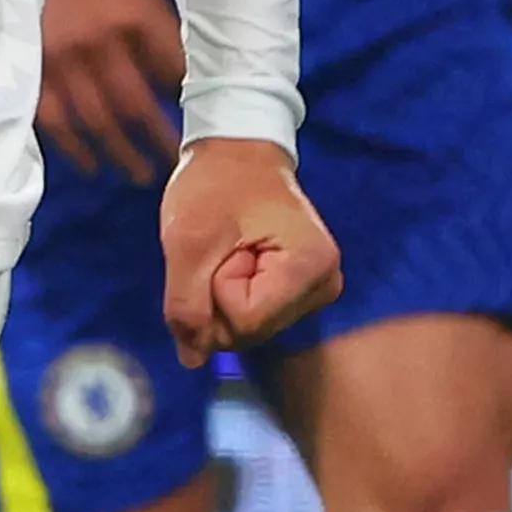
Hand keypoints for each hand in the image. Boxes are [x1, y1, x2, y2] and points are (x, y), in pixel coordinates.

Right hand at [37, 0, 183, 187]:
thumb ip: (160, 31)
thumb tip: (182, 79)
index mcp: (138, 17)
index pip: (174, 75)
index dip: (190, 105)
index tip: (203, 127)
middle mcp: (102, 43)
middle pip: (137, 108)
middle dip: (160, 141)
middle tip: (176, 167)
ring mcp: (63, 59)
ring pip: (97, 122)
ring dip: (121, 154)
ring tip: (140, 175)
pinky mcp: (32, 67)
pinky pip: (54, 120)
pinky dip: (73, 148)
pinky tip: (90, 164)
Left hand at [160, 138, 340, 360]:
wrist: (238, 151)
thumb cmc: (215, 184)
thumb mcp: (187, 240)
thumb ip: (185, 305)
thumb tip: (192, 361)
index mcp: (310, 267)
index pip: (244, 321)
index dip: (216, 287)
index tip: (225, 244)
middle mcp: (325, 285)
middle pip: (249, 331)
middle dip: (218, 295)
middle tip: (226, 245)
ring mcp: (317, 291)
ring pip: (249, 328)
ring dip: (223, 294)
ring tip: (233, 247)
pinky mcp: (302, 292)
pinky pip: (254, 316)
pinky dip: (233, 293)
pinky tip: (240, 258)